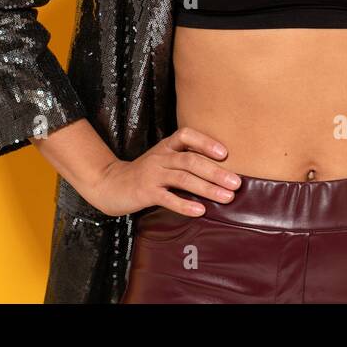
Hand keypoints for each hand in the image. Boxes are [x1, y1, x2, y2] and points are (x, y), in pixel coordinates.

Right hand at [84, 127, 240, 217]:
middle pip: (191, 160)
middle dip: (216, 172)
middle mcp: (160, 157)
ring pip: (183, 178)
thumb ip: (184, 160)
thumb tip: (221, 170)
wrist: (110, 184)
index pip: (186, 135)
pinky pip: (167, 198)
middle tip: (236, 183)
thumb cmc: (145, 173)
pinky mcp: (145, 193)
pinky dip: (185, 204)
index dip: (206, 142)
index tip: (224, 153)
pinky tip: (200, 211)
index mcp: (166, 146)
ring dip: (207, 188)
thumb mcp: (163, 160)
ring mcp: (152, 174)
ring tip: (226, 197)